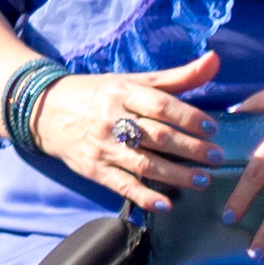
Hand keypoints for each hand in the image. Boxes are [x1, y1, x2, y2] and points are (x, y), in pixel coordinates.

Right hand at [33, 54, 221, 213]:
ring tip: (203, 181)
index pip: (160, 105)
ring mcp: (102, 146)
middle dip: (191, 149)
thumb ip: (176, 77)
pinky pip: (122, 185)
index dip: (188, 117)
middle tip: (217, 158)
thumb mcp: (132, 81)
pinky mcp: (93, 169)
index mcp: (122, 93)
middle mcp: (112, 119)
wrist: (45, 111)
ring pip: (144, 164)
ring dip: (176, 175)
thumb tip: (215, 60)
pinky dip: (144, 197)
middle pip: (157, 136)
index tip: (212, 129)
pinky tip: (166, 204)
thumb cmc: (99, 94)